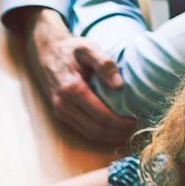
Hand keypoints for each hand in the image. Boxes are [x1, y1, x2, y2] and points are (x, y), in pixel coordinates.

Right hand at [18, 8, 137, 143]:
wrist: (45, 51)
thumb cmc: (70, 48)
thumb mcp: (88, 48)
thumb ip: (104, 64)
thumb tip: (119, 85)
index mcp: (72, 89)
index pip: (101, 115)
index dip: (121, 123)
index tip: (137, 120)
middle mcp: (64, 104)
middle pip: (96, 129)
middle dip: (118, 133)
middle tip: (138, 129)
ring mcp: (60, 111)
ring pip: (89, 134)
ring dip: (110, 137)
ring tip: (129, 133)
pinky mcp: (60, 114)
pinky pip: (83, 131)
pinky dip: (100, 135)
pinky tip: (114, 131)